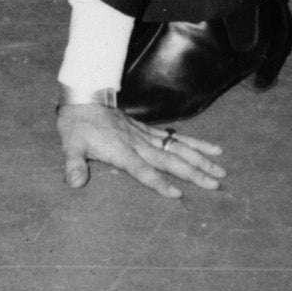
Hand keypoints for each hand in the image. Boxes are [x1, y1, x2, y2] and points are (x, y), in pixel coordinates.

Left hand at [56, 102, 224, 198]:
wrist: (84, 95)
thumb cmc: (77, 124)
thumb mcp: (70, 144)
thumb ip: (74, 164)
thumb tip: (75, 183)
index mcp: (121, 150)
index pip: (143, 170)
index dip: (158, 182)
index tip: (177, 195)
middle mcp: (138, 143)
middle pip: (169, 160)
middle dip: (193, 173)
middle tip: (215, 184)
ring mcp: (146, 136)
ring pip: (178, 148)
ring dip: (200, 159)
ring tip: (221, 169)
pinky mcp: (148, 130)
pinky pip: (174, 138)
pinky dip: (194, 143)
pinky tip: (211, 148)